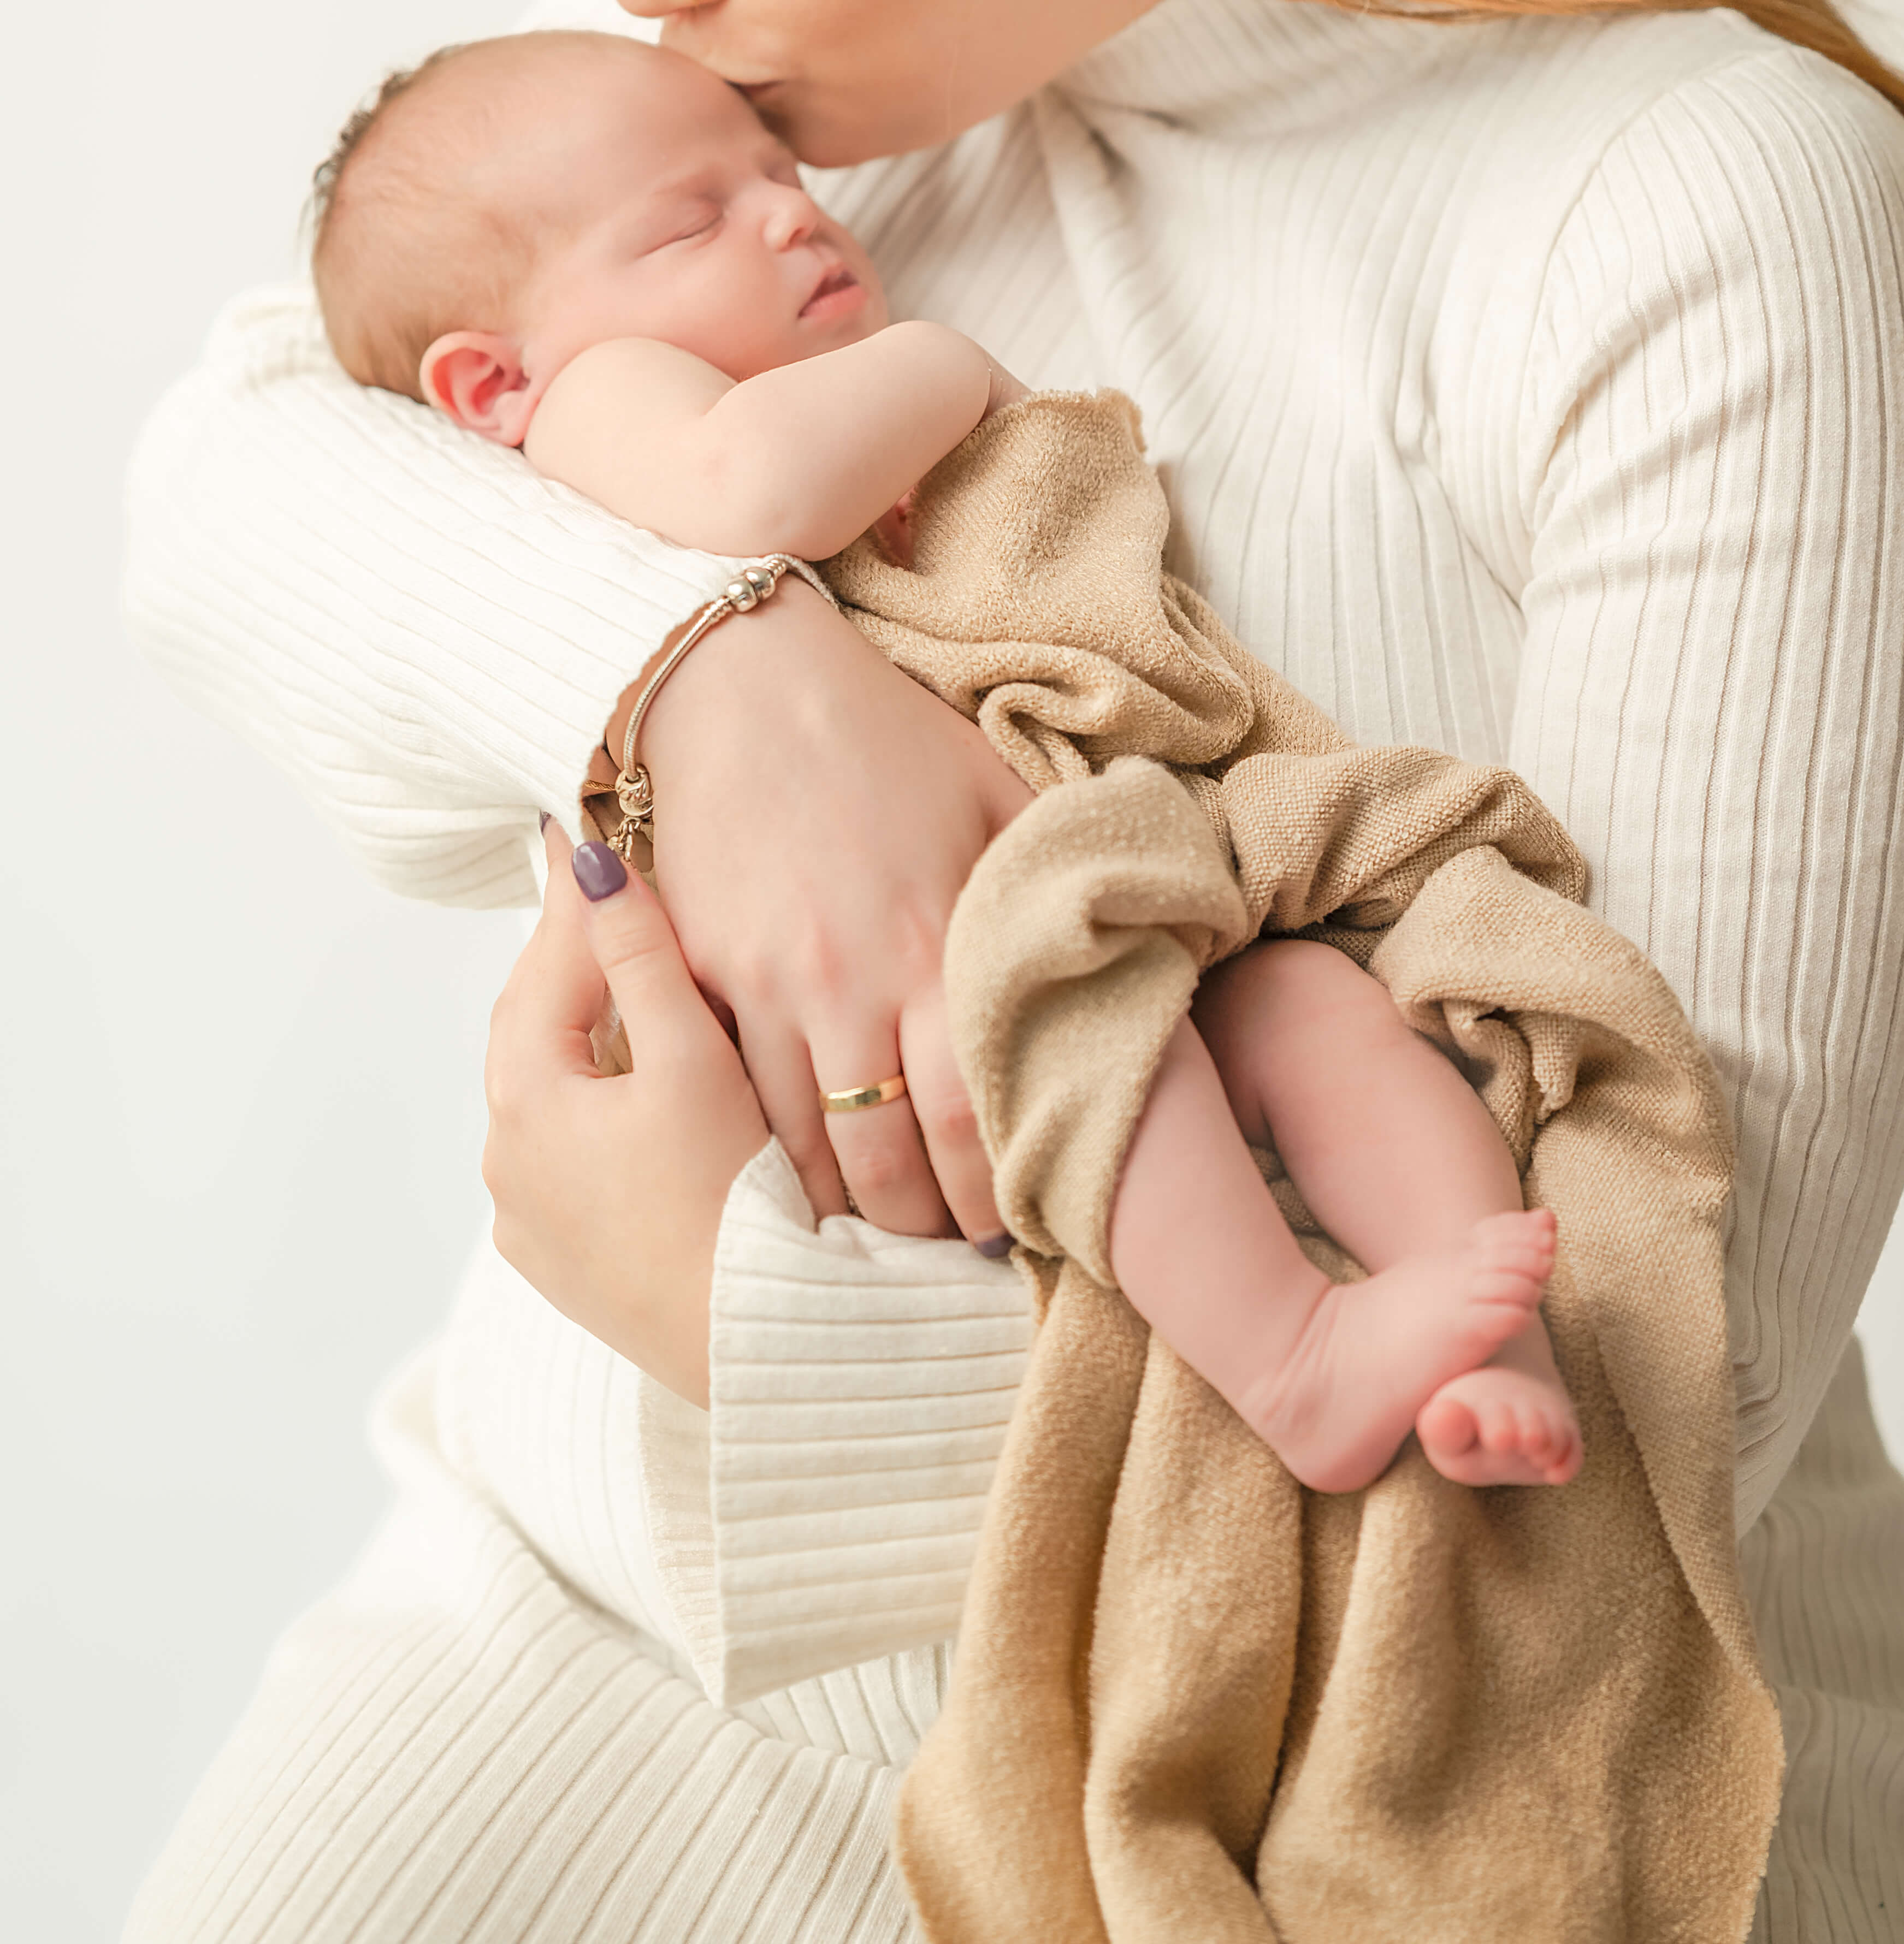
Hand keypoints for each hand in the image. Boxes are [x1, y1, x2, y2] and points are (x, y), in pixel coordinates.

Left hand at [483, 825, 766, 1404]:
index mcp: (524, 1105)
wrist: (760, 1344)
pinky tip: (642, 1096)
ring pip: (552, 1099)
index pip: (546, 972)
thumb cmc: (731, 1199)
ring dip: (586, 1039)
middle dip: (571, 966)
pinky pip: (570, 1160)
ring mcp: (531, 1224)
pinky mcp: (568, 1265)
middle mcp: (507, 1167)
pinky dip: (599, 1110)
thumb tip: (590, 865)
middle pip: (535, 1034)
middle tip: (609, 900)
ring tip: (630, 985)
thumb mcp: (691, 1060)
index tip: (598, 844)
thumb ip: (642, 957)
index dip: (581, 905)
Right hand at [639, 581, 1024, 1241]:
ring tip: (884, 1249)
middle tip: (957, 1263)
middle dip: (927, 1230)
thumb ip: (1062, 878)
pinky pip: (737, 1102)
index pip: (978, 1113)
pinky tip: (798, 1194)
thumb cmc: (885, 736)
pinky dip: (769, 1162)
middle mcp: (855, 977)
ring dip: (847, 1215)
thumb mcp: (998, 792)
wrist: (739, 680)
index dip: (999, 1191)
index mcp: (939, 939)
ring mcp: (774, 983)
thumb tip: (1156, 935)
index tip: (1023, 1231)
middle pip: (892, 1158)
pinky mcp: (707, 977)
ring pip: (807, 1148)